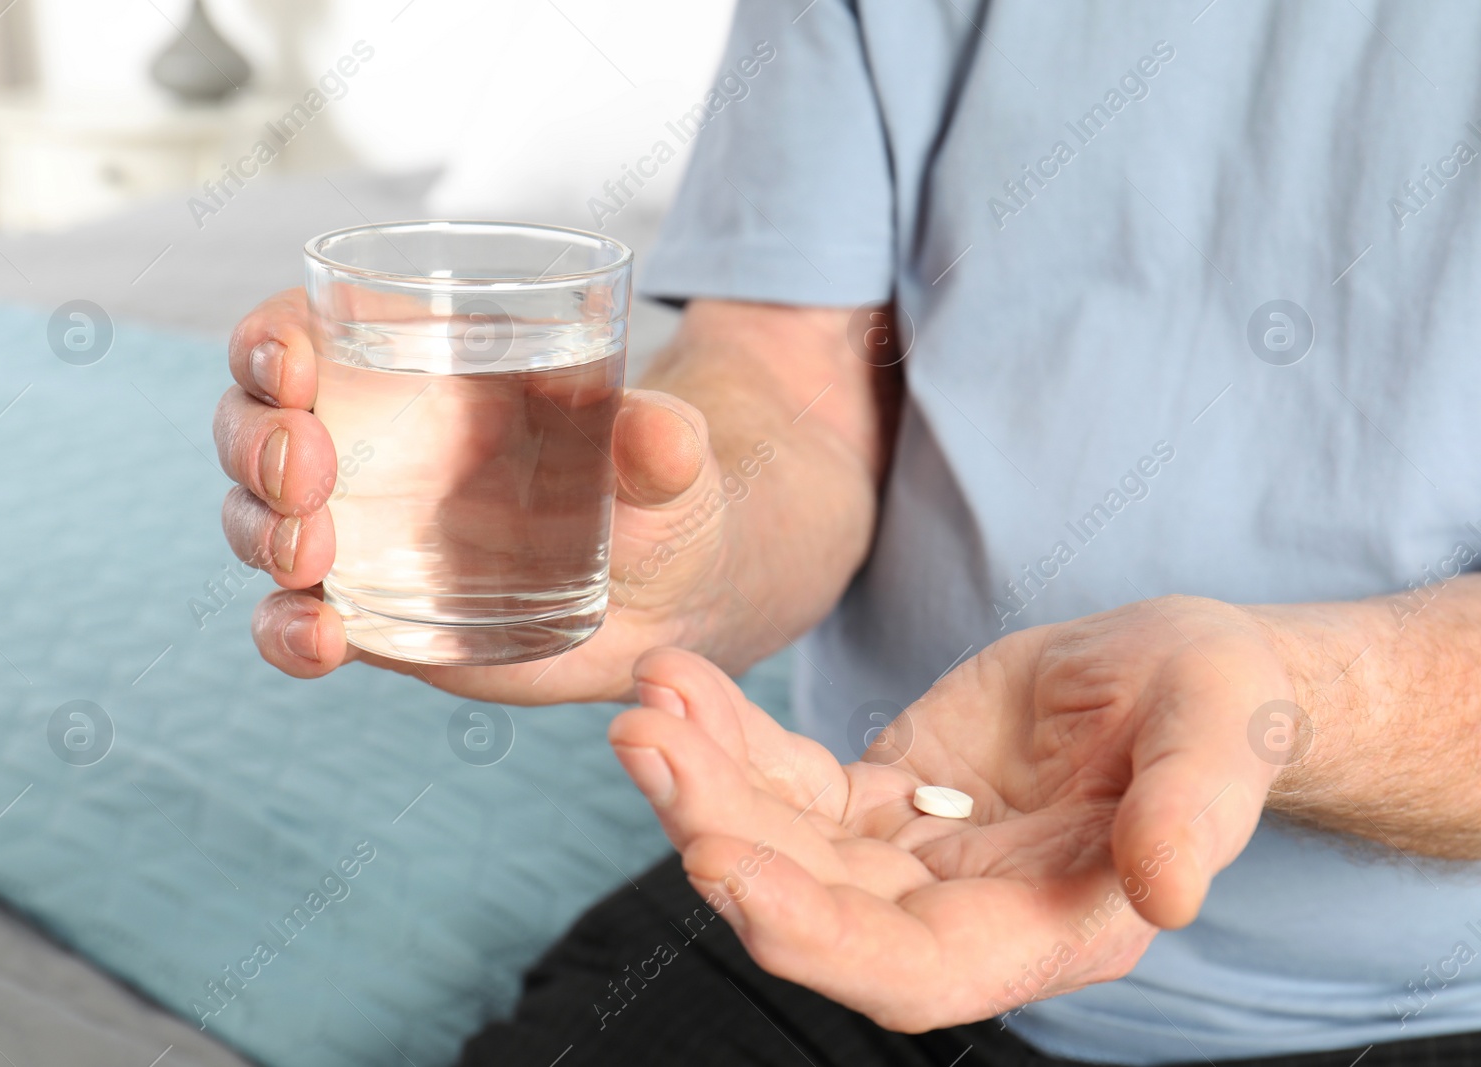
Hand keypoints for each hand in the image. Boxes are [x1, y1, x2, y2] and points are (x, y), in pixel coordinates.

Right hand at [214, 288, 738, 703]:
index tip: (294, 366)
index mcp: (416, 366)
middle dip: (258, 444)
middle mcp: (365, 442)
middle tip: (308, 477)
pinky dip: (286, 632)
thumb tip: (659, 435)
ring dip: (263, 533)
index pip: (301, 332)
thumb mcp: (672, 460)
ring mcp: (356, 531)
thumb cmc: (657, 494)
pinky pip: (294, 619)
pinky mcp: (366, 610)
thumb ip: (665, 442)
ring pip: (258, 518)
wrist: (663, 597)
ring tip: (310, 560)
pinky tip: (319, 641)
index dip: (270, 341)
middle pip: (254, 424)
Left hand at [608, 595, 1296, 1029]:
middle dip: (725, 836)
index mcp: (1050, 926)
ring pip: (785, 842)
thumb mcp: (1225, 733)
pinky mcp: (878, 801)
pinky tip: (679, 685)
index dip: (813, 933)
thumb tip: (1171, 892)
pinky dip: (730, 738)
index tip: (722, 865)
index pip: (912, 968)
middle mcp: (964, 913)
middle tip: (649, 749)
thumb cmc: (1219, 705)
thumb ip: (1198, 811)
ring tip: (647, 707)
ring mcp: (910, 859)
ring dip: (706, 782)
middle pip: (817, 906)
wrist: (1177, 670)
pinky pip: (787, 780)